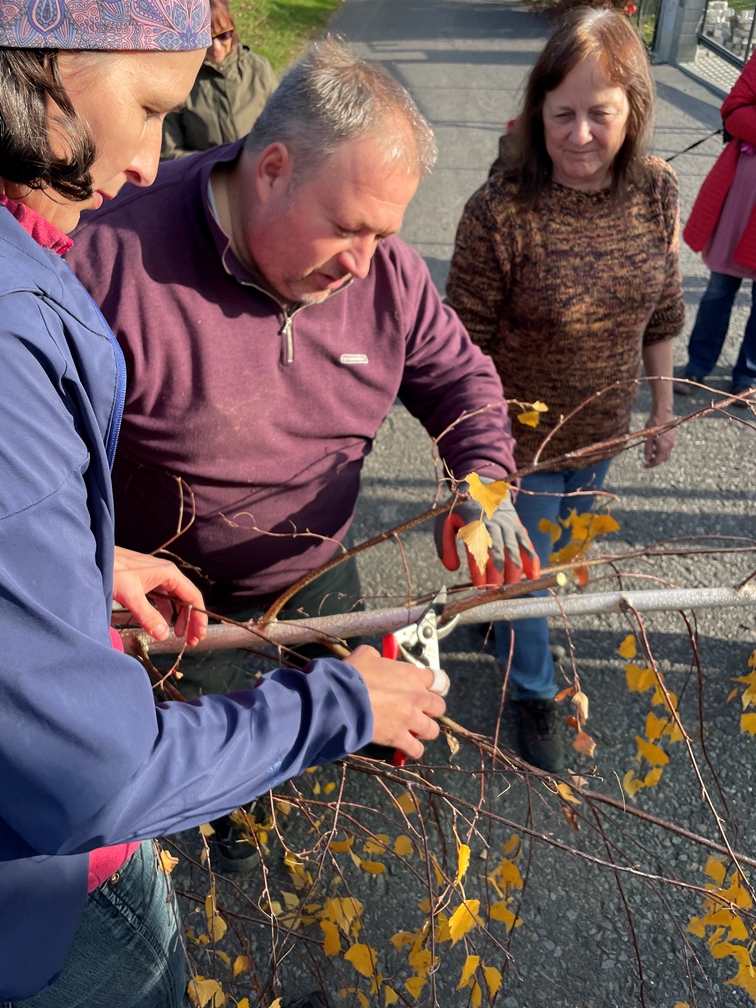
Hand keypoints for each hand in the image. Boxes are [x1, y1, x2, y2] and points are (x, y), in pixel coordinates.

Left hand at [113, 546, 206, 645]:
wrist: (95, 556)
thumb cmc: (113, 571)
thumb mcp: (131, 596)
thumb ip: (148, 616)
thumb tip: (163, 636)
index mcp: (169, 574)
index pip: (193, 597)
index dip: (199, 617)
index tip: (198, 635)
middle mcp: (167, 574)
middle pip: (186, 599)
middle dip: (191, 620)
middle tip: (190, 641)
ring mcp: (157, 577)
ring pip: (175, 600)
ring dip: (179, 617)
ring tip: (178, 635)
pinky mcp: (147, 582)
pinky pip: (163, 599)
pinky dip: (165, 612)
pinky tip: (162, 623)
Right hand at [345, 645, 445, 759]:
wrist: (342, 698)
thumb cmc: (354, 674)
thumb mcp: (366, 655)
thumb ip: (377, 656)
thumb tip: (374, 658)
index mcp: (412, 675)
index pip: (437, 679)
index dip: (432, 684)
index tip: (426, 687)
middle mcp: (417, 697)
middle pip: (439, 706)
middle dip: (431, 709)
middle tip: (419, 709)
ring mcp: (410, 719)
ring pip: (432, 730)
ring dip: (425, 730)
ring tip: (415, 730)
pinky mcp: (399, 737)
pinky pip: (416, 750)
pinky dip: (413, 750)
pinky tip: (407, 748)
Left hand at [434, 482, 539, 586]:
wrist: (483, 488)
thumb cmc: (461, 512)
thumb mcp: (446, 523)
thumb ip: (445, 546)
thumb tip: (452, 568)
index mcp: (472, 523)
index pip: (476, 549)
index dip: (479, 568)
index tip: (479, 585)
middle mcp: (492, 524)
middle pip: (498, 551)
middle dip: (498, 573)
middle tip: (495, 591)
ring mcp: (507, 525)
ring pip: (514, 549)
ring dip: (515, 570)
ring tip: (512, 588)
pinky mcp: (518, 527)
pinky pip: (527, 544)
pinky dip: (532, 560)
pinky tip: (534, 576)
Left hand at [643, 415, 675, 467]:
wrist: (662, 413)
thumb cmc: (653, 425)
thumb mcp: (647, 438)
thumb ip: (648, 450)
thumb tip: (647, 459)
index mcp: (663, 447)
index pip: (658, 461)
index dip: (651, 465)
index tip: (644, 465)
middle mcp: (670, 446)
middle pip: (663, 458)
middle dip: (656, 461)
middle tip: (647, 460)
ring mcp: (672, 441)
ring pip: (666, 453)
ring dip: (658, 455)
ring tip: (650, 451)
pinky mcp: (672, 437)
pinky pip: (668, 447)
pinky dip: (661, 449)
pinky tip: (655, 444)